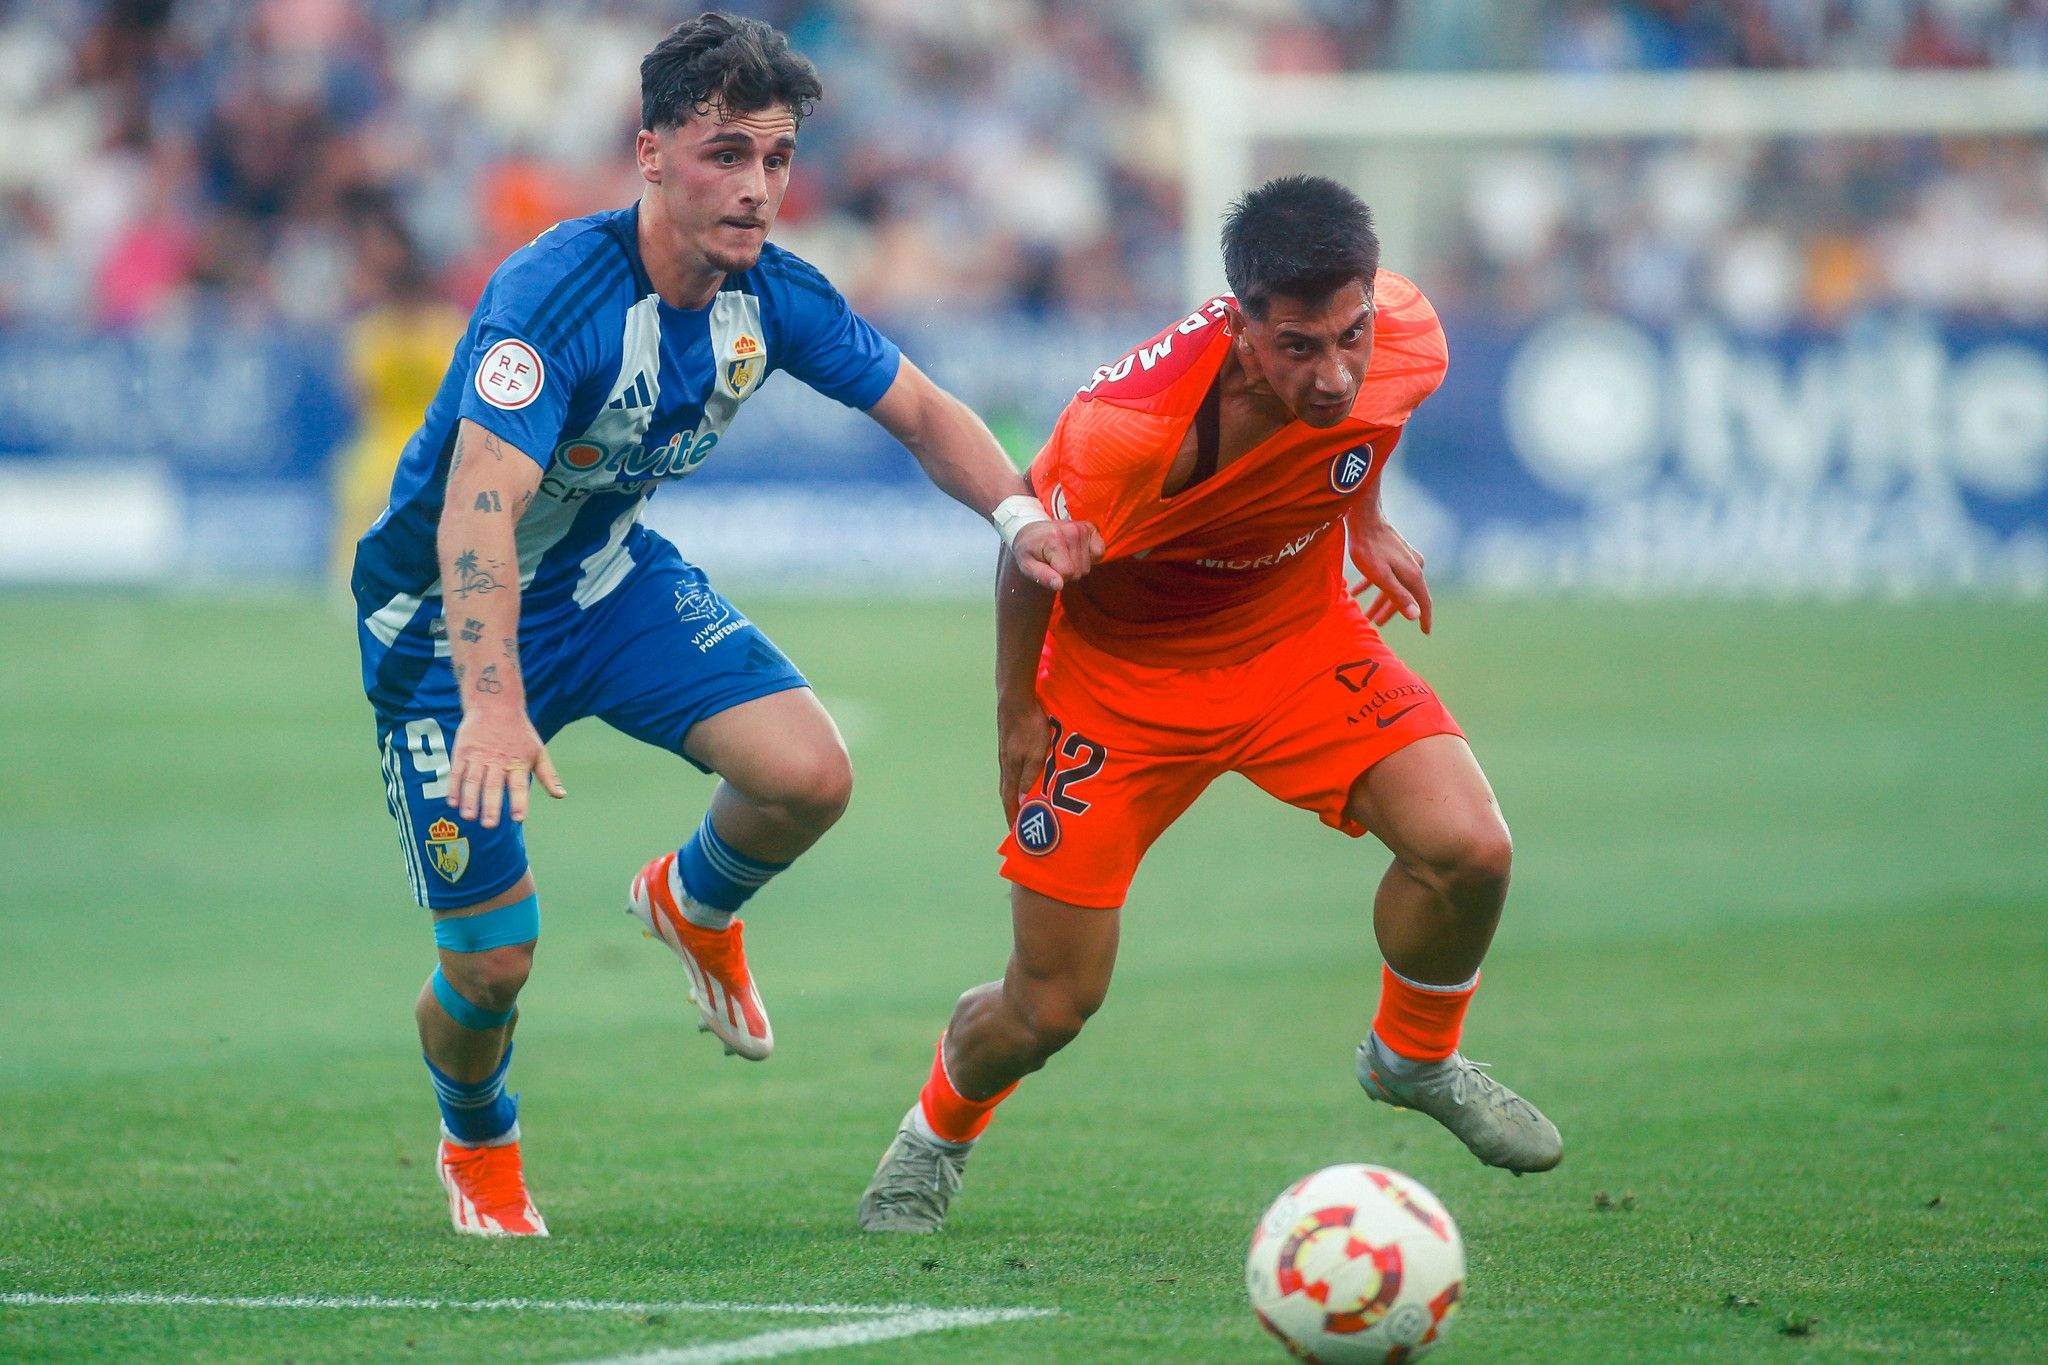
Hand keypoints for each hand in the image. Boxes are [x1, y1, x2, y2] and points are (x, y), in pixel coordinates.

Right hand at [448, 705, 565, 828]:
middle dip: (490, 806)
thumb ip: (549, 776)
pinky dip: (454, 788)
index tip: (518, 818)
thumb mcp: (538, 751)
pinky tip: (452, 803)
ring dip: (469, 799)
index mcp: (518, 762)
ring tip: (468, 817)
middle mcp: (498, 760)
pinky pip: (457, 772)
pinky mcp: (462, 751)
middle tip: (489, 825)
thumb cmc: (520, 733)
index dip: (519, 801)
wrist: (495, 704)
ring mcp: (478, 755)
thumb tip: (561, 796)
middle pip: (493, 785)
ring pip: (472, 780)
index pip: (519, 785)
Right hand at [997, 695, 1053, 822]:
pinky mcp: (1009, 744)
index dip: (1013, 816)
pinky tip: (1022, 777)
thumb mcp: (1035, 753)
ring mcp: (1006, 754)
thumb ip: (1030, 777)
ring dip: (1013, 795)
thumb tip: (1024, 801)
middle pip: (1007, 792)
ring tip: (1021, 804)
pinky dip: (1016, 780)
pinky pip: (1012, 769)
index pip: (1010, 799)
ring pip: (1009, 780)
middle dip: (1011, 809)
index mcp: (1010, 770)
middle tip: (1017, 822)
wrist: (1015, 699)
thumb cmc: (1028, 726)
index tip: (1015, 832)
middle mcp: (1005, 764)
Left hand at [1009, 518, 1104, 591]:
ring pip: (1088, 566)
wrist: (1031, 530)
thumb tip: (1059, 585)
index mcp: (1055, 539)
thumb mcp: (1027, 566)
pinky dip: (1090, 557)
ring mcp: (1083, 528)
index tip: (1048, 568)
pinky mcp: (1090, 528)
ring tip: (1063, 556)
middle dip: (1067, 573)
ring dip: (1076, 566)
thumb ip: (1042, 577)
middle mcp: (1072, 531)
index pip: (1067, 573)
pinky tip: (1077, 552)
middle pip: (1078, 571)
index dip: (1057, 577)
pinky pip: (1099, 552)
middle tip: (1054, 562)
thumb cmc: (1028, 550)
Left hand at [1349, 517, 1432, 633]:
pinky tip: (1356, 590)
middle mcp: (1414, 566)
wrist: (1364, 517)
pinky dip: (1373, 584)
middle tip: (1377, 624)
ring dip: (1379, 600)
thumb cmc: (1369, 548)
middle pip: (1406, 595)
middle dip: (1391, 611)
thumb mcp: (1381, 576)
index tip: (1425, 632)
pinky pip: (1386, 574)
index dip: (1424, 618)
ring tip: (1365, 613)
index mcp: (1413, 574)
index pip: (1423, 601)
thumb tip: (1415, 615)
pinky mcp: (1394, 552)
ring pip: (1394, 585)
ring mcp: (1405, 558)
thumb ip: (1399, 596)